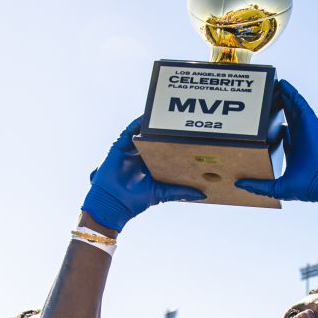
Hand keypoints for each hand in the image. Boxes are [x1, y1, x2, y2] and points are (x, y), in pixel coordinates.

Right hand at [81, 117, 204, 230]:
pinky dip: (135, 125)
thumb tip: (202, 195)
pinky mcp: (119, 149)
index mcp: (150, 165)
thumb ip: (181, 191)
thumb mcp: (163, 193)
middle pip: (152, 139)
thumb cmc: (136, 200)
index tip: (185, 133)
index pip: (163, 149)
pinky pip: (127, 133)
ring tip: (161, 113)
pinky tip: (144, 118)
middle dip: (162, 130)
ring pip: (140, 133)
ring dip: (149, 124)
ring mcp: (129, 151)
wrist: (115, 204)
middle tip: (174, 119)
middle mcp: (140, 156)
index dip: (172, 141)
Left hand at [234, 80, 317, 208]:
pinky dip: (292, 93)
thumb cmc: (308, 186)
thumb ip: (258, 186)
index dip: (271, 126)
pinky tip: (283, 84)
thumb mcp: (277, 187)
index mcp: (294, 150)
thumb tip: (239, 184)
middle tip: (264, 96)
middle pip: (286, 116)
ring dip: (283, 96)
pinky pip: (300, 103)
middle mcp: (300, 137)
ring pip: (292, 107)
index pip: (281, 133)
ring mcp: (305, 128)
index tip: (260, 121)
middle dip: (276, 106)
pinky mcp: (309, 122)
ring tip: (271, 85)